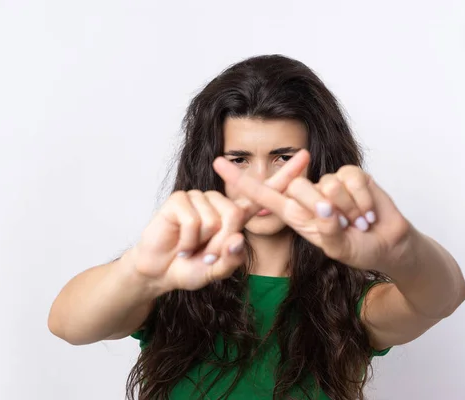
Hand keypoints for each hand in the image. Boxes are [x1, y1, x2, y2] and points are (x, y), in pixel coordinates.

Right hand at [129, 150, 310, 292]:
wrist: (158, 272)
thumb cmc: (190, 268)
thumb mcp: (217, 271)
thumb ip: (231, 260)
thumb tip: (238, 238)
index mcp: (235, 215)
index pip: (264, 194)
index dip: (285, 176)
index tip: (306, 157)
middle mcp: (220, 202)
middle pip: (235, 216)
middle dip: (220, 244)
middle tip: (204, 255)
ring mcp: (199, 197)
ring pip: (213, 221)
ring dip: (201, 245)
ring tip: (190, 248)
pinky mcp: (179, 199)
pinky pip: (192, 221)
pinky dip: (186, 241)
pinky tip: (179, 244)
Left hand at [213, 153, 411, 270]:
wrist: (389, 245)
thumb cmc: (359, 249)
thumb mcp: (338, 249)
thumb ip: (327, 231)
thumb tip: (324, 206)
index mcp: (296, 215)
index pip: (263, 196)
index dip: (241, 181)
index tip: (217, 164)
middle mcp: (308, 196)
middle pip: (297, 187)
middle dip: (321, 209)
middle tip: (343, 226)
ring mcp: (329, 183)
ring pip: (327, 185)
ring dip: (347, 210)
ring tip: (358, 223)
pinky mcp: (351, 174)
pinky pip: (350, 179)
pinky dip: (362, 200)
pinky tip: (368, 212)